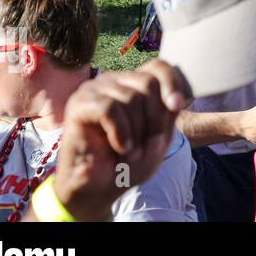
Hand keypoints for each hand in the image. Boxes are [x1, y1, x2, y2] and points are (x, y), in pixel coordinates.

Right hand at [52, 60, 189, 221]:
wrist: (98, 189)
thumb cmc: (128, 163)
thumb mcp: (159, 137)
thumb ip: (168, 113)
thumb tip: (174, 100)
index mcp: (133, 84)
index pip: (158, 67)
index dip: (172, 83)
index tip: (177, 106)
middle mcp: (114, 81)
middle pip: (148, 83)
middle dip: (155, 118)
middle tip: (146, 145)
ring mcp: (94, 90)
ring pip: (130, 98)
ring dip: (137, 132)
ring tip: (129, 151)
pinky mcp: (79, 104)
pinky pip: (110, 109)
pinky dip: (120, 132)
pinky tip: (120, 147)